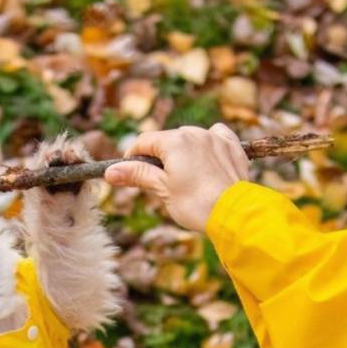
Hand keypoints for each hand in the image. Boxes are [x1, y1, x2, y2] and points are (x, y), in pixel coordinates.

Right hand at [104, 124, 249, 233]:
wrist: (235, 214)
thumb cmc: (196, 204)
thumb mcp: (162, 189)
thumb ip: (137, 175)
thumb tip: (111, 171)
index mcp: (174, 141)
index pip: (144, 142)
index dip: (133, 157)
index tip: (131, 173)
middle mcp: (195, 133)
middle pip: (167, 141)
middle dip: (160, 158)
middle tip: (161, 183)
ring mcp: (215, 138)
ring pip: (191, 139)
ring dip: (184, 152)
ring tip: (187, 178)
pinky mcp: (232, 147)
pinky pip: (215, 136)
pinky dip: (208, 144)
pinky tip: (208, 158)